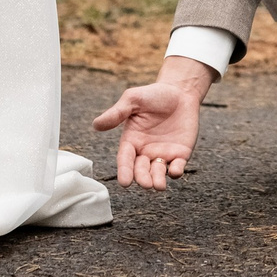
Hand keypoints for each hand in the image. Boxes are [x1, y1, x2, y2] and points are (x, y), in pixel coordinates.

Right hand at [93, 56, 213, 190]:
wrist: (180, 91)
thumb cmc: (153, 95)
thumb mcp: (133, 100)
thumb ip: (117, 113)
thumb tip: (96, 125)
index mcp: (131, 141)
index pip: (125, 159)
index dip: (124, 171)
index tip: (124, 182)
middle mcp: (145, 151)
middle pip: (141, 170)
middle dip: (142, 178)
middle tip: (145, 183)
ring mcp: (163, 154)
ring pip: (158, 173)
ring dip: (158, 180)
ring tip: (158, 185)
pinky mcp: (180, 154)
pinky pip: (177, 167)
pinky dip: (176, 171)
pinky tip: (175, 170)